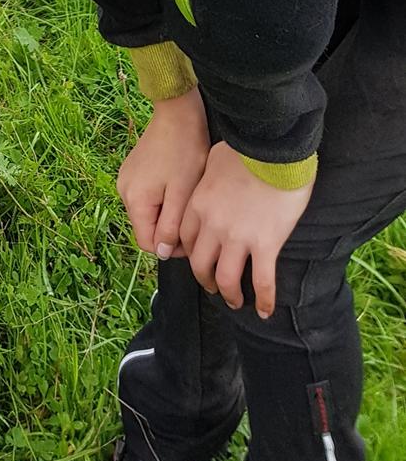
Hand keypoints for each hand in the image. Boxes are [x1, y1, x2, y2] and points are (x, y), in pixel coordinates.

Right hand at [117, 88, 209, 259]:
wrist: (178, 114)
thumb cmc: (185, 153)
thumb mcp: (182, 195)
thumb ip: (170, 226)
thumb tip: (162, 252)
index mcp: (134, 200)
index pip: (148, 243)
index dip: (171, 247)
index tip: (191, 234)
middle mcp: (123, 191)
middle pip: (146, 228)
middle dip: (169, 228)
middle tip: (192, 214)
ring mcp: (126, 179)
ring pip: (148, 213)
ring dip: (166, 213)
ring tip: (186, 197)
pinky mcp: (133, 170)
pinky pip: (146, 197)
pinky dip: (161, 199)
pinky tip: (177, 184)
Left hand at [179, 141, 313, 318]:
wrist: (274, 150)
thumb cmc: (246, 150)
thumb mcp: (214, 160)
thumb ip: (208, 177)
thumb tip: (212, 179)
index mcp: (198, 205)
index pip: (186, 240)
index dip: (191, 255)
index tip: (200, 261)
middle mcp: (212, 225)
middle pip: (200, 264)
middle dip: (206, 280)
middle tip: (214, 288)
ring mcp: (238, 237)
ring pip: (226, 279)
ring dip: (230, 295)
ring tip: (236, 301)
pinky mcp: (265, 245)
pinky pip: (262, 281)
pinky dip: (264, 300)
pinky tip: (267, 310)